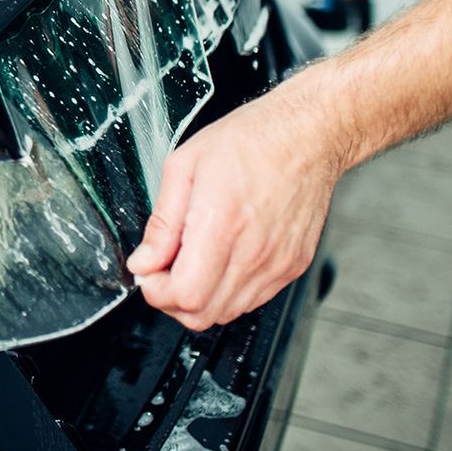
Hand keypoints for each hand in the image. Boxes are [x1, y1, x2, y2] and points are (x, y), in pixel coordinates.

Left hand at [126, 82, 345, 330]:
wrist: (307, 136)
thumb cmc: (249, 141)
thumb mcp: (184, 167)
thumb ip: (161, 222)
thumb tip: (144, 261)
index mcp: (221, 223)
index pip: (185, 294)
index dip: (155, 290)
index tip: (146, 270)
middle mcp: (254, 252)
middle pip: (202, 314)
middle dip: (170, 300)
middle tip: (161, 270)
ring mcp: (277, 264)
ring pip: (226, 313)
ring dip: (199, 298)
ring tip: (189, 262)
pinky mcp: (292, 267)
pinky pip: (252, 299)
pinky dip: (226, 292)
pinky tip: (217, 261)